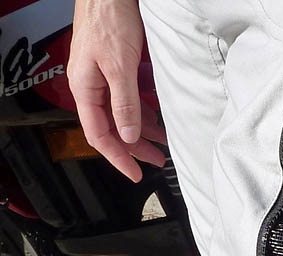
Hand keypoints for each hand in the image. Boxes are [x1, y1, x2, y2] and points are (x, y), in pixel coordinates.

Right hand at [68, 0, 165, 181]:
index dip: (118, 157)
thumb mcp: (120, 66)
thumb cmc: (109, 19)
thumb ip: (124, 103)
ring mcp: (105, 78)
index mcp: (86, 89)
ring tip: (161, 145)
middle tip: (155, 161)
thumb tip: (130, 135)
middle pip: (113, 128)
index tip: (134, 173)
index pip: (100, 135)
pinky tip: (156, 120)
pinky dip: (143, 112)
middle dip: (134, 147)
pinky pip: (130, 99)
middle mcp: (93, 87)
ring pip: (123, 114)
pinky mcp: (118, 69)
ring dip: (142, 131)